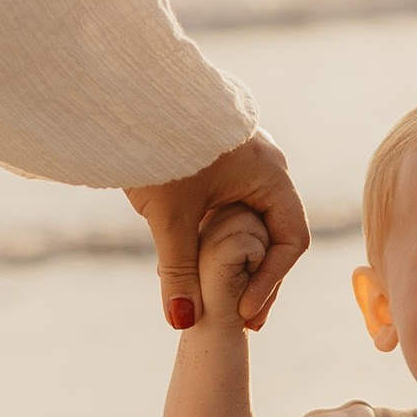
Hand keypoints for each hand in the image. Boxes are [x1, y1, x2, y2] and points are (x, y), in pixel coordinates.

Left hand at [128, 133, 307, 331]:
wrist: (126, 94)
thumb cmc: (159, 148)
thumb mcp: (170, 218)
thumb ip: (180, 271)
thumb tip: (183, 322)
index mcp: (271, 174)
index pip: (290, 239)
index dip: (270, 281)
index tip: (243, 312)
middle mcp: (263, 166)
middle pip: (271, 234)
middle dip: (256, 278)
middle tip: (241, 320)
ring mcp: (239, 160)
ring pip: (247, 221)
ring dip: (234, 259)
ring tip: (216, 298)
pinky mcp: (213, 160)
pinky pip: (227, 206)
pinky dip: (216, 237)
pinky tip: (194, 262)